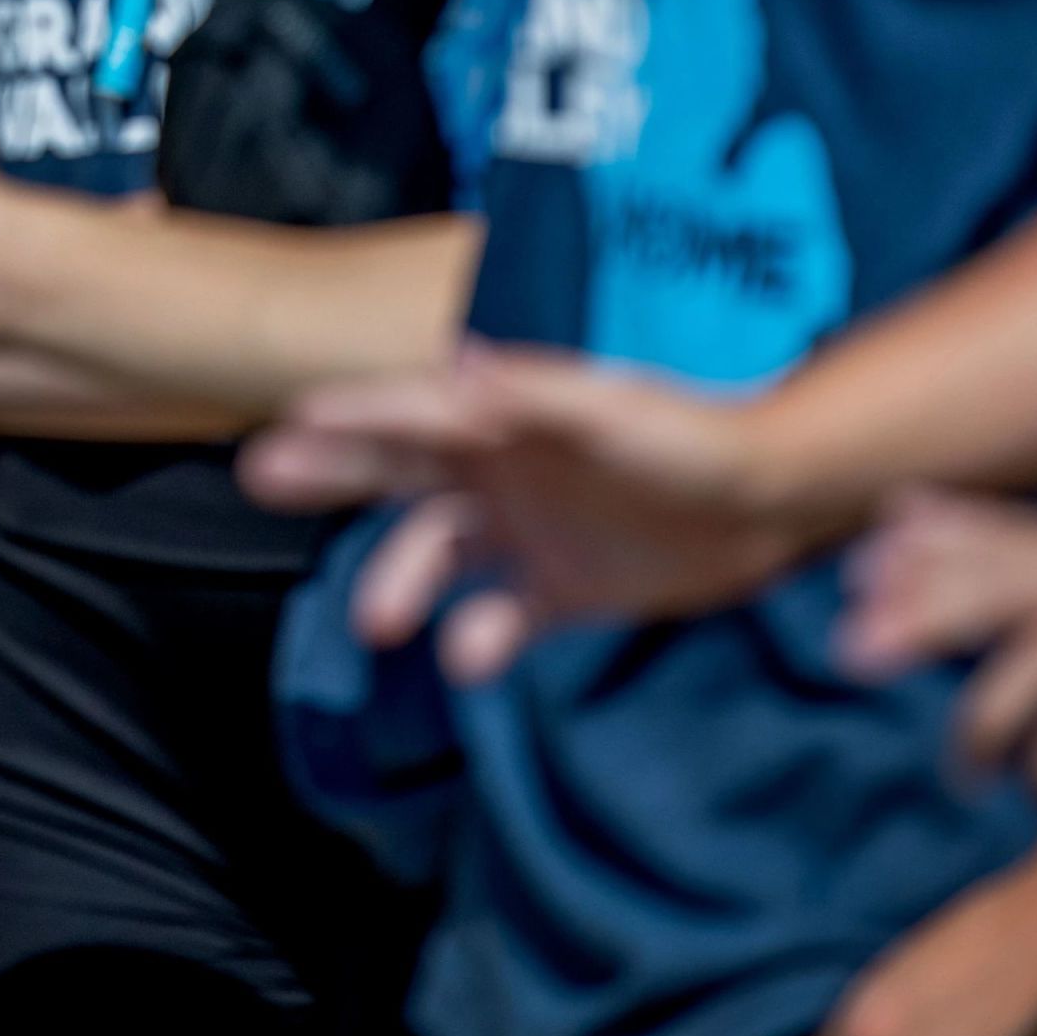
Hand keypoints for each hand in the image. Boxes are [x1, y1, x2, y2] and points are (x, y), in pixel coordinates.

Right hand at [240, 340, 816, 682]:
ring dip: (402, 583)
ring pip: (438, 556)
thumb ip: (539, 397)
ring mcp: (530, 530)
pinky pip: (504, 618)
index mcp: (507, 419)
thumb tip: (463, 375)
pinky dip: (483, 641)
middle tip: (261, 477)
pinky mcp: (566, 588)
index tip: (290, 418)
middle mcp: (504, 470)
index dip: (354, 414)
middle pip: (397, 470)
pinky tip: (474, 659)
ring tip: (382, 623)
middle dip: (331, 471)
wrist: (775, 500)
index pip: (413, 411)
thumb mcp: (617, 411)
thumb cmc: (698, 438)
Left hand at [837, 490, 1036, 793]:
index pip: (969, 535)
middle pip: (976, 596)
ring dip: (977, 736)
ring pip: (1014, 686)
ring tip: (968, 772)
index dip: (903, 555)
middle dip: (905, 623)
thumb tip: (898, 510)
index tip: (852, 581)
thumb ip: (999, 540)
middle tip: (850, 654)